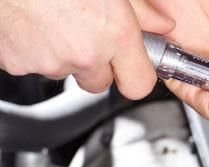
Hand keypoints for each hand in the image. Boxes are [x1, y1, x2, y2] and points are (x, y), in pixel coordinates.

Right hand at [0, 0, 173, 98]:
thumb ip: (142, 11)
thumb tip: (163, 25)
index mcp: (114, 34)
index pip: (139, 85)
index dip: (135, 76)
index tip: (132, 67)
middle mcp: (84, 54)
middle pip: (100, 83)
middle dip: (97, 65)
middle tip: (86, 33)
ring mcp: (50, 61)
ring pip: (67, 73)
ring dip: (65, 55)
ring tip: (55, 20)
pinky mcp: (18, 63)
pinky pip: (35, 66)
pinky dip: (35, 51)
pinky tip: (34, 24)